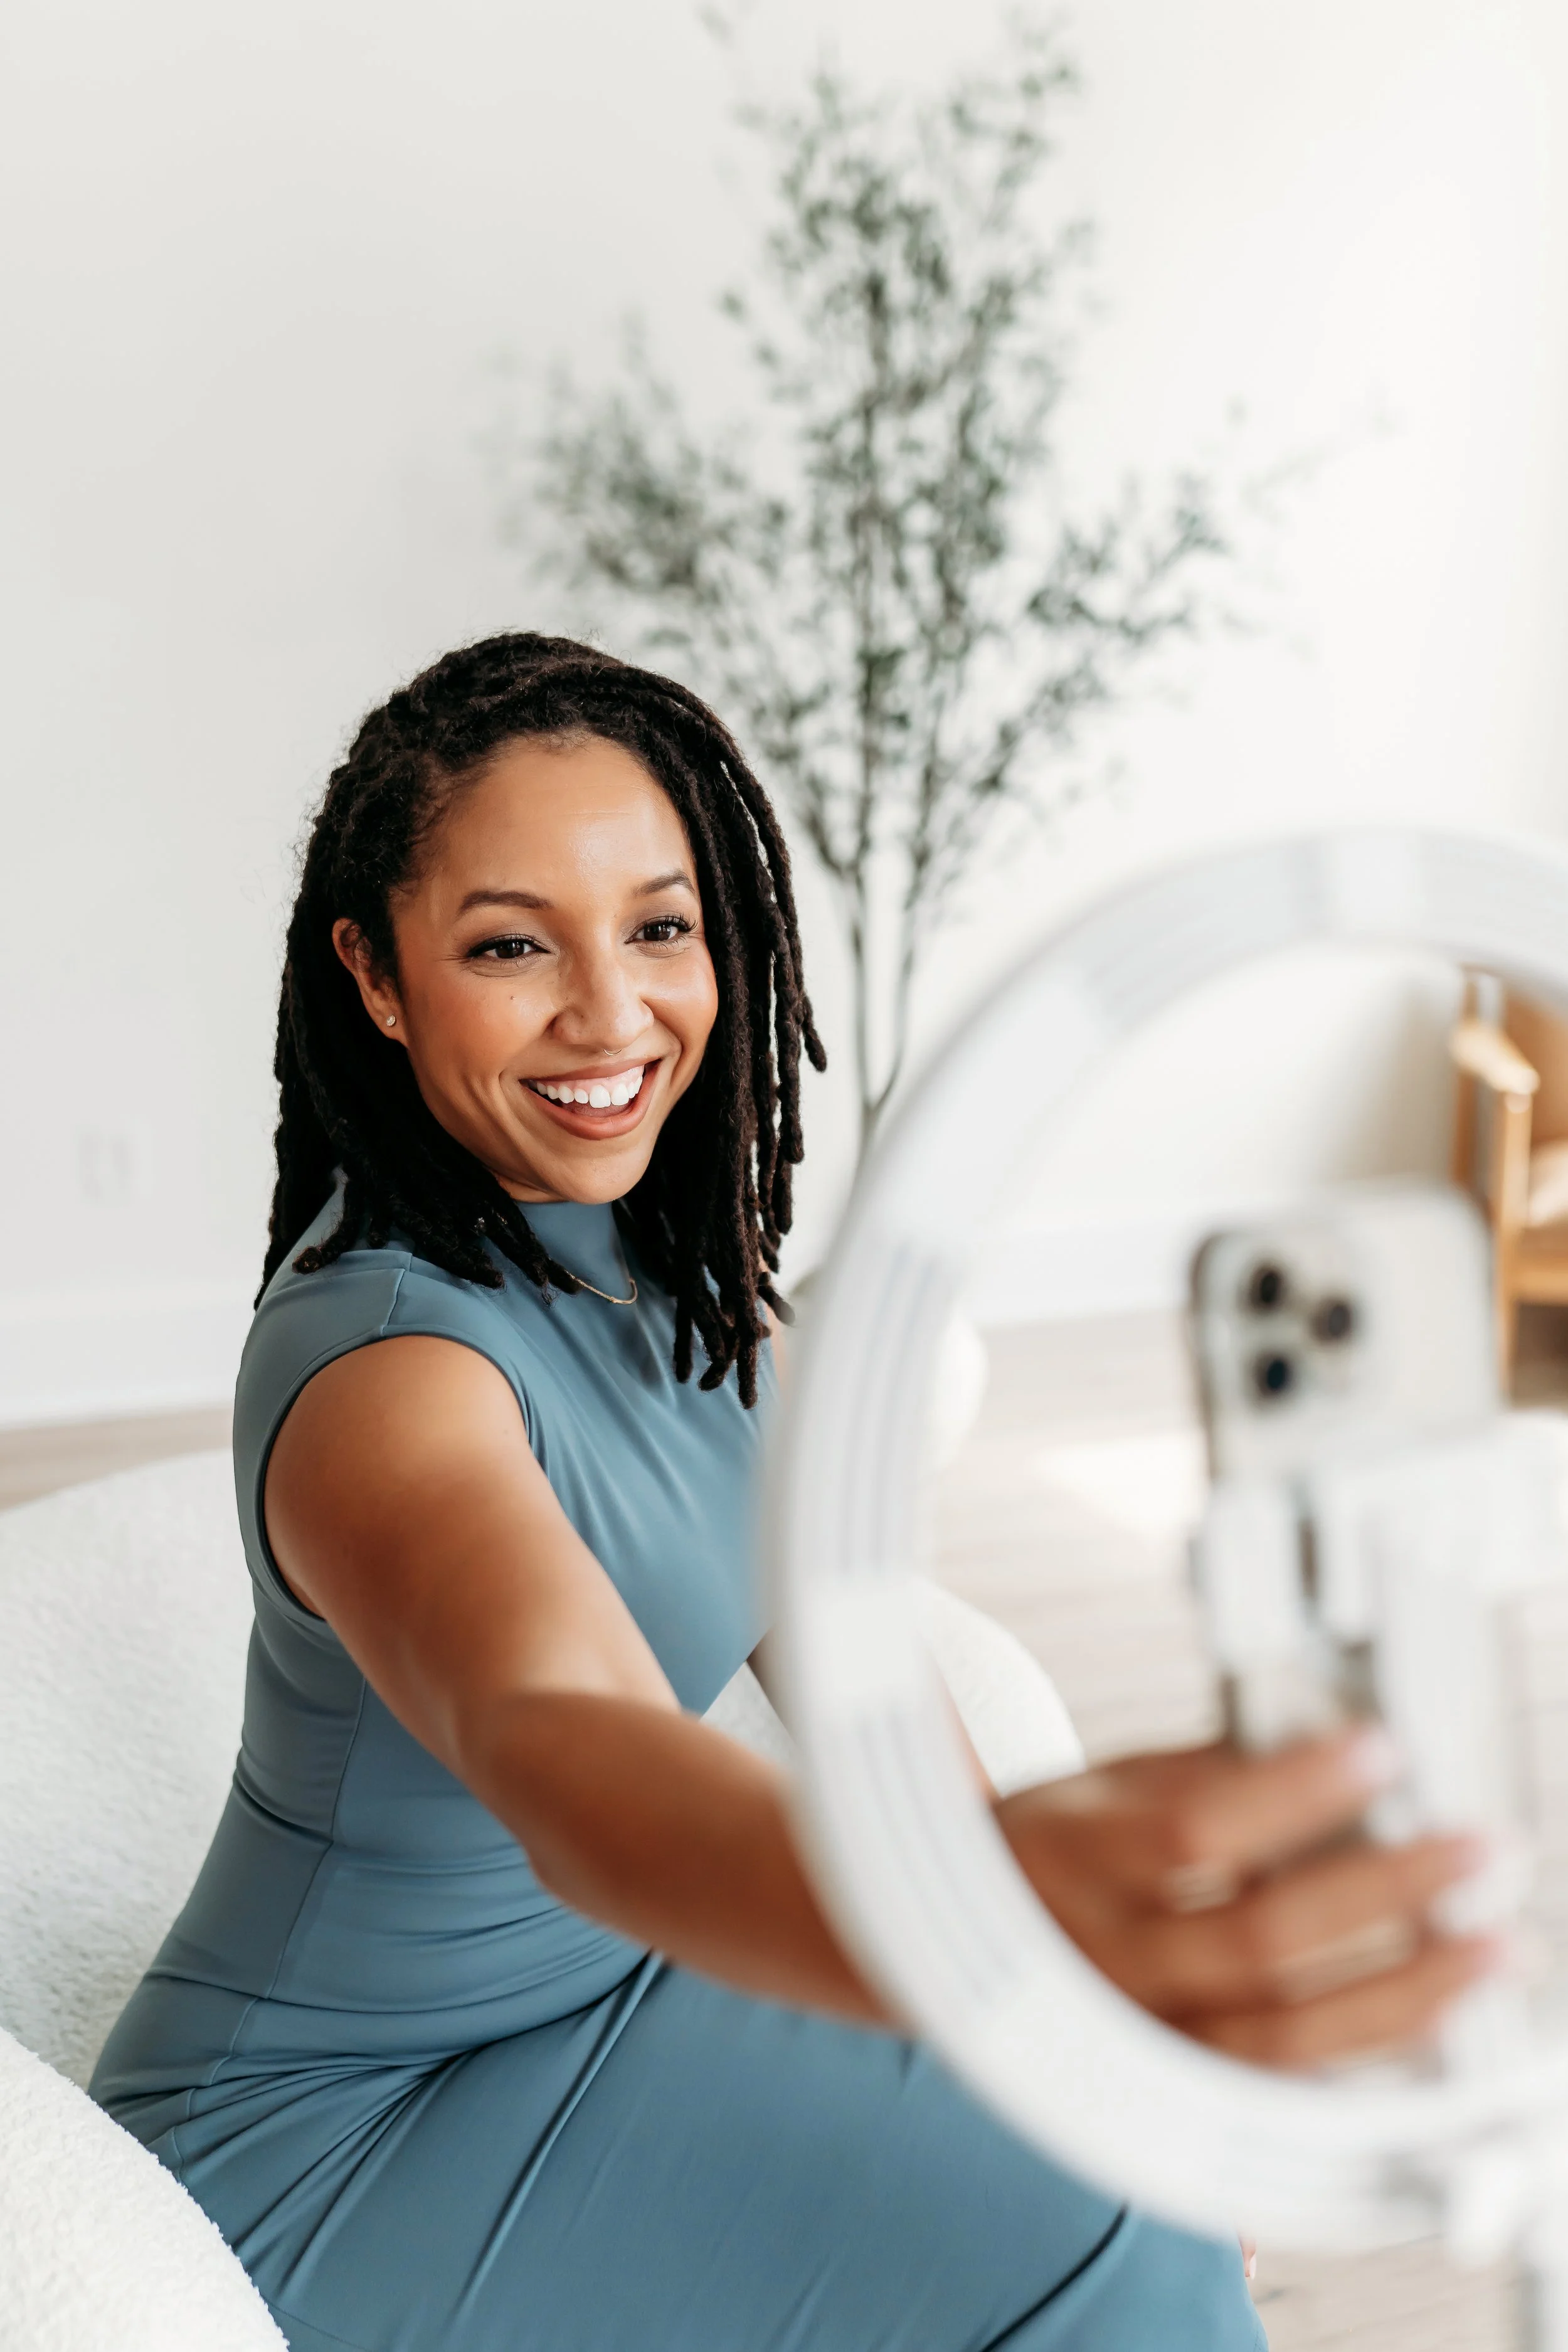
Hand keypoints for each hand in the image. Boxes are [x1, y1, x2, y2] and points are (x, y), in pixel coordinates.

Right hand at [995, 1728, 1501, 2067]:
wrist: (959, 1951)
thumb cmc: (1050, 1849)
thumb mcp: (1098, 1783)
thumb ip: (1204, 1771)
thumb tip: (1327, 1740)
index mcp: (1077, 1857)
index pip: (1197, 1831)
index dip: (1295, 1794)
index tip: (1380, 1752)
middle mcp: (1106, 1957)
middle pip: (1259, 1940)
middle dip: (1384, 1893)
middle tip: (1475, 1849)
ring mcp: (1142, 2034)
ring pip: (1283, 2035)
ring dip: (1403, 1993)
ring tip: (1490, 1948)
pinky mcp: (1176, 2086)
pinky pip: (1284, 2083)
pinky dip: (1367, 2050)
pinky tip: (1434, 2012)